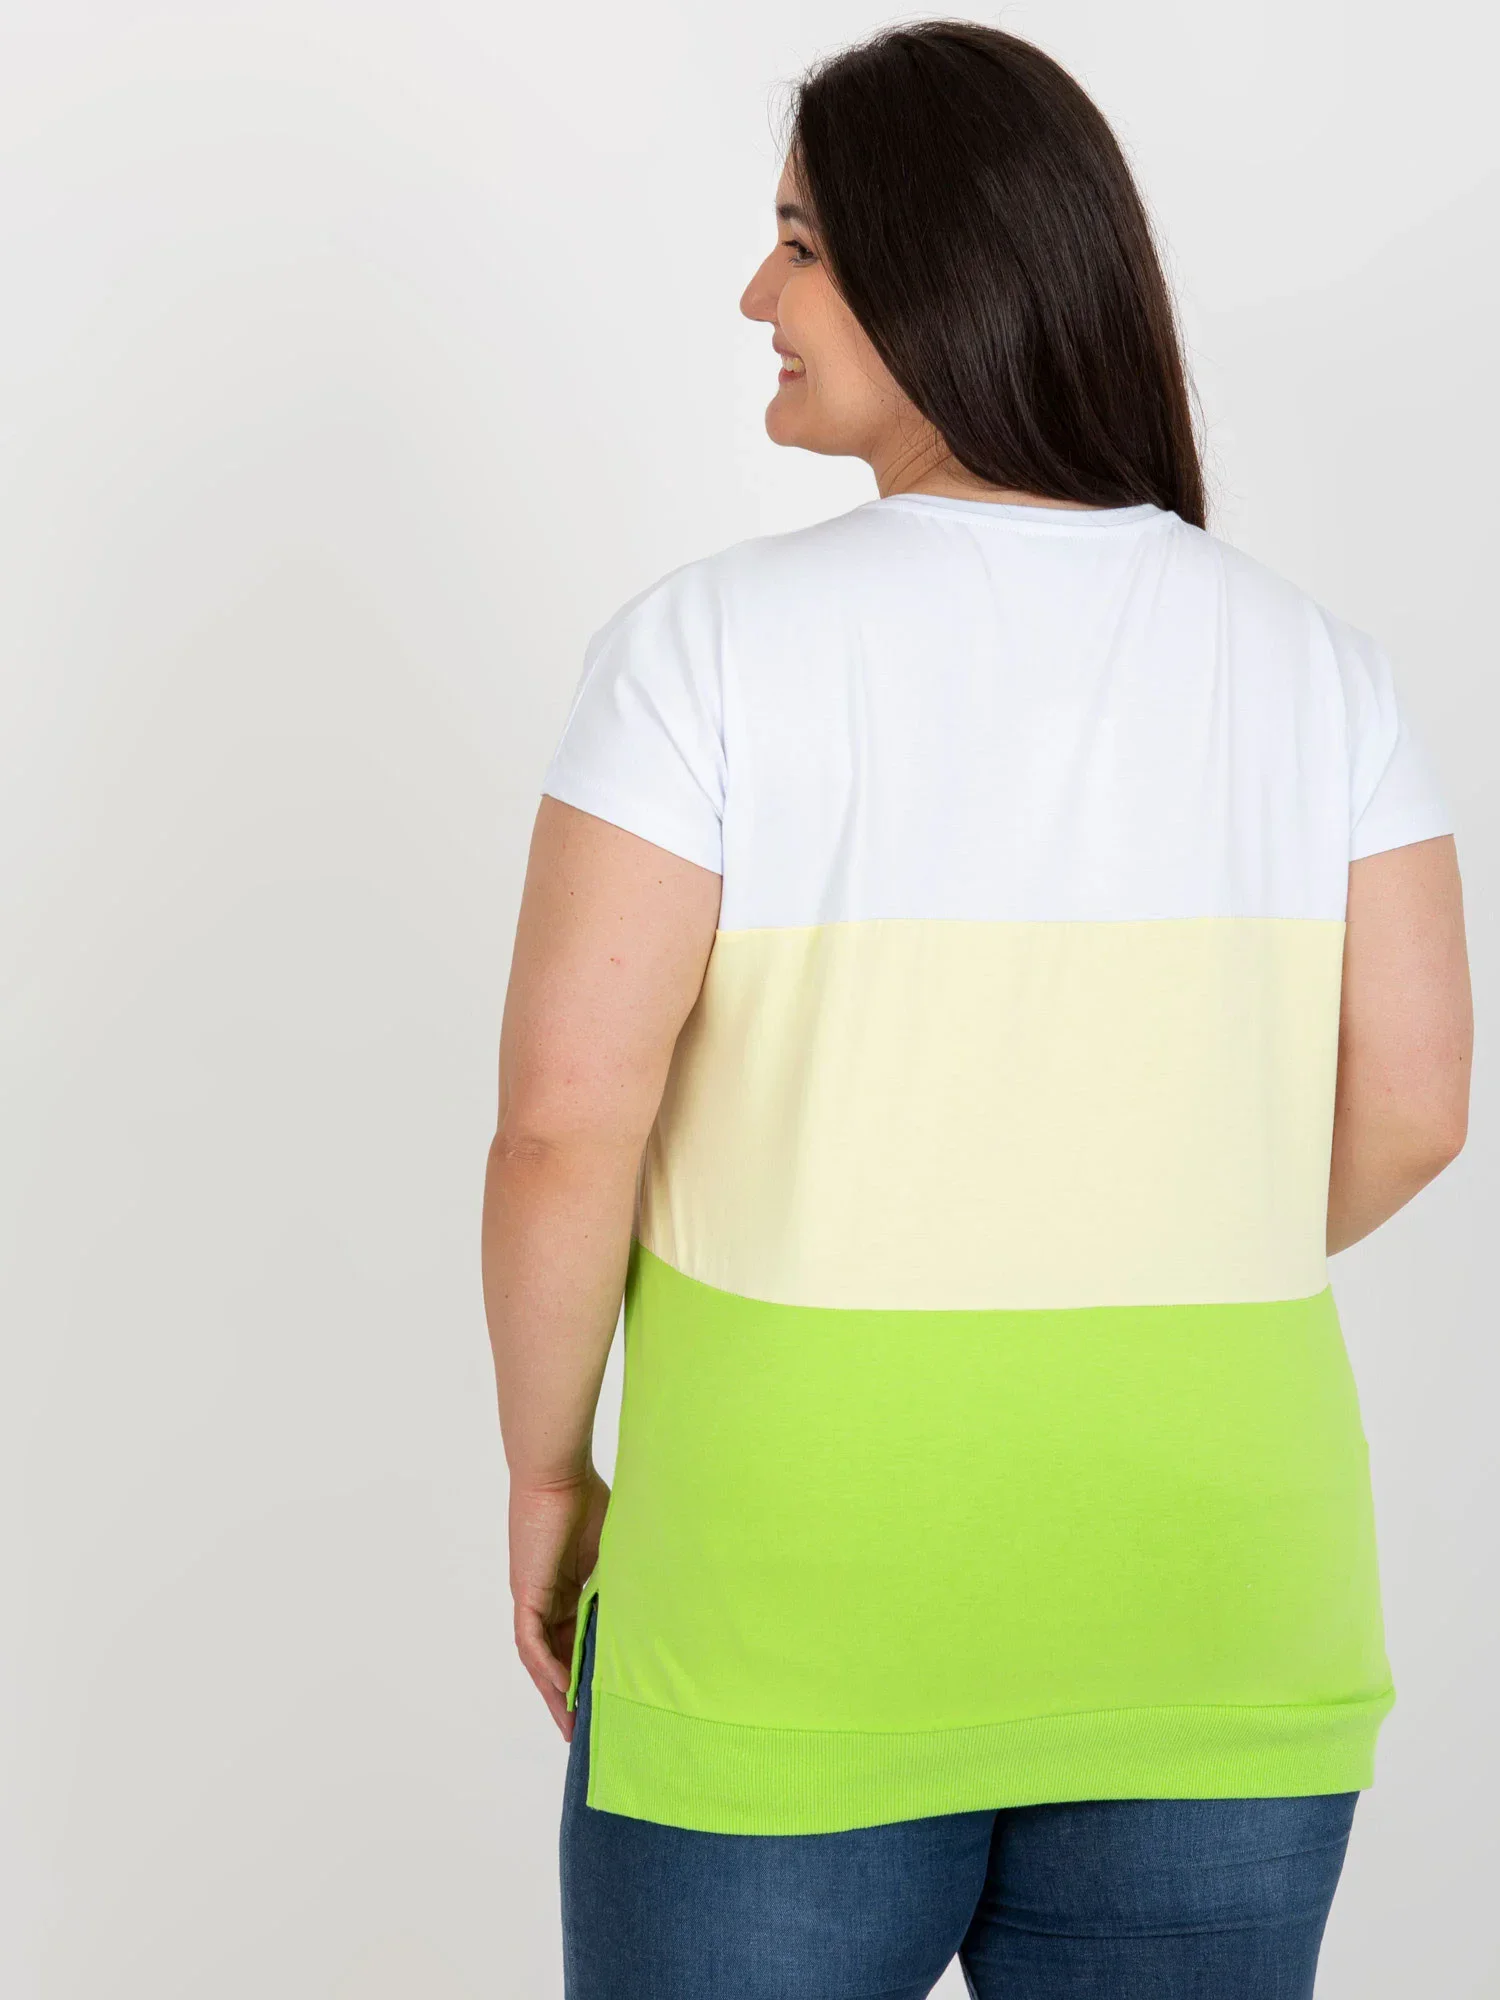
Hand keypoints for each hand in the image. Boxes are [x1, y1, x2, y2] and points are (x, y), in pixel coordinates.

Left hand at [509, 1465, 610, 1740]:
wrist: (558, 1472)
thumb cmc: (588, 1498)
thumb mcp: (613, 1553)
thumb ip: (622, 1582)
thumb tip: (655, 1609)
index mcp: (566, 1587)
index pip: (572, 1640)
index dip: (585, 1671)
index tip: (602, 1700)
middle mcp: (545, 1598)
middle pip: (553, 1658)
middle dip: (567, 1696)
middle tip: (583, 1732)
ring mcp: (532, 1597)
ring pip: (540, 1658)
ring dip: (554, 1691)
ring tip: (572, 1725)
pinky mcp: (525, 1593)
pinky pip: (532, 1642)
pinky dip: (547, 1667)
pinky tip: (564, 1689)